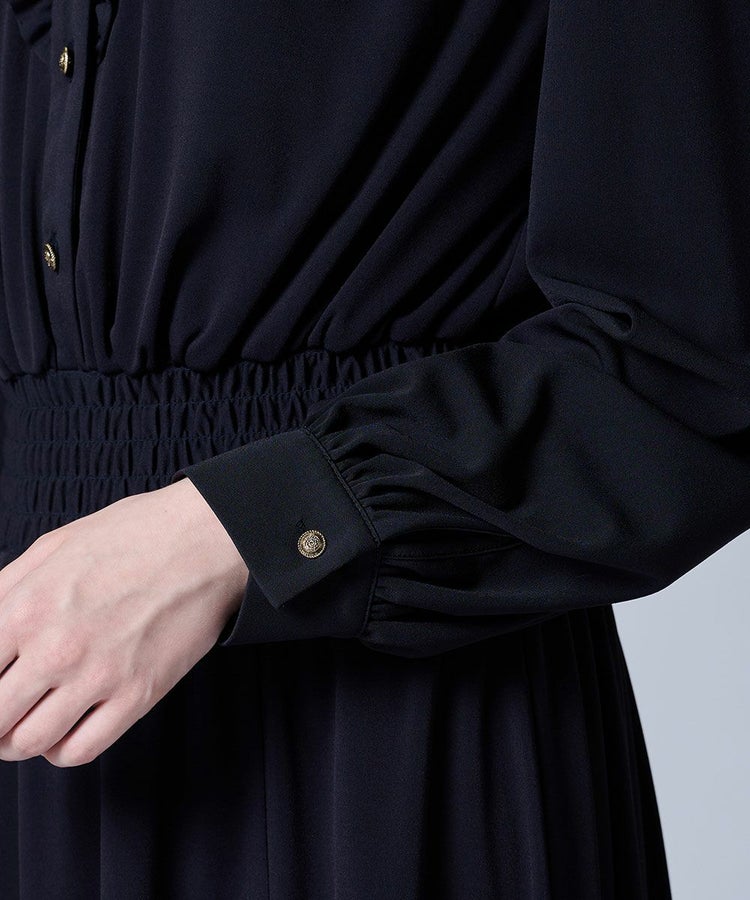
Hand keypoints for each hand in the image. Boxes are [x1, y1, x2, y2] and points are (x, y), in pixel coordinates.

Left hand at [0, 477, 249, 767]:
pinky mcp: (138, 695)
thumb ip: (4, 589)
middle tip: (2, 710)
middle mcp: (55, 649)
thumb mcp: (53, 546)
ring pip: (29, 743)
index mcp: (26, 608)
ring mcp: (99, 676)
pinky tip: (64, 730)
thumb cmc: (134, 535)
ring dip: (16, 741)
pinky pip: (80, 751)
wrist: (204, 540)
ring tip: (24, 725)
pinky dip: (60, 750)